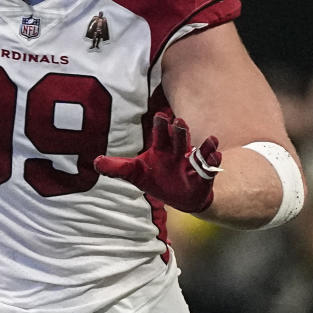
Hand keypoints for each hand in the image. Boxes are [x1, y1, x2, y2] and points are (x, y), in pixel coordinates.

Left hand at [94, 111, 221, 212]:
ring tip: (211, 140)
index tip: (161, 115)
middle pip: (178, 138)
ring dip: (203, 145)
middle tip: (179, 121)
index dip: (161, 125)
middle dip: (179, 131)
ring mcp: (191, 162)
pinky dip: (214, 161)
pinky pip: (210, 167)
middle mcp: (177, 151)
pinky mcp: (203, 174)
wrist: (178, 196)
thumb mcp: (134, 173)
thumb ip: (116, 168)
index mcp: (160, 147)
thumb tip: (95, 162)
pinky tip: (217, 155)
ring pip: (197, 151)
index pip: (160, 133)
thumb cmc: (155, 179)